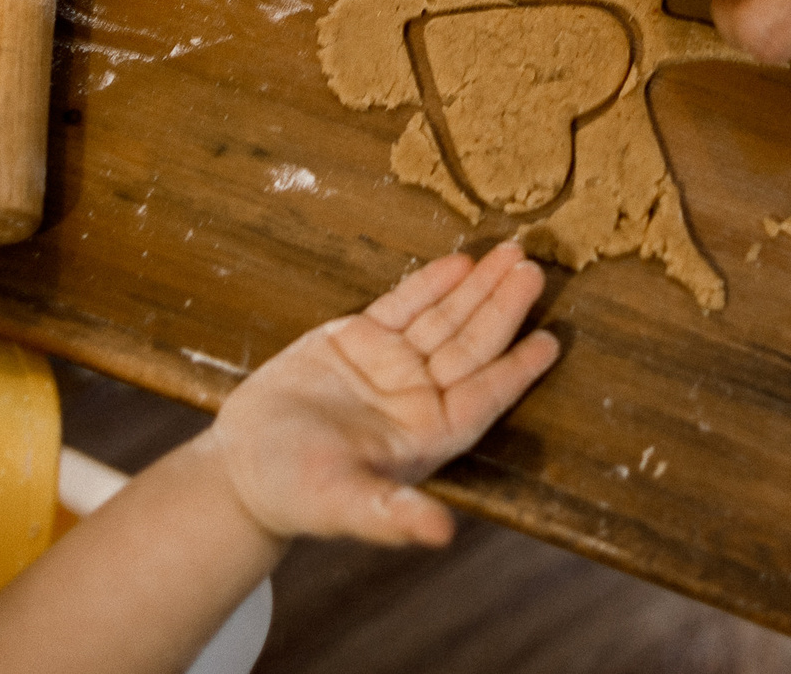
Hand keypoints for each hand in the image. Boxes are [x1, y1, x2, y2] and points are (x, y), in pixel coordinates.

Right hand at [201, 242, 558, 549]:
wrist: (239, 469)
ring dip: (477, 288)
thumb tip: (441, 536)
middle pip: (470, 347)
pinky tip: (459, 263)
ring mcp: (389, 366)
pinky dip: (431, 284)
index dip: (516, 370)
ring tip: (511, 255)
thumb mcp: (342, 503)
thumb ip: (391, 516)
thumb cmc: (293, 494)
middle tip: (534, 270)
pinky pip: (404, 306)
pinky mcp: (356, 341)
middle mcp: (416, 398)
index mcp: (425, 437)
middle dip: (503, 309)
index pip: (482, 399)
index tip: (551, 342)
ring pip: (444, 319)